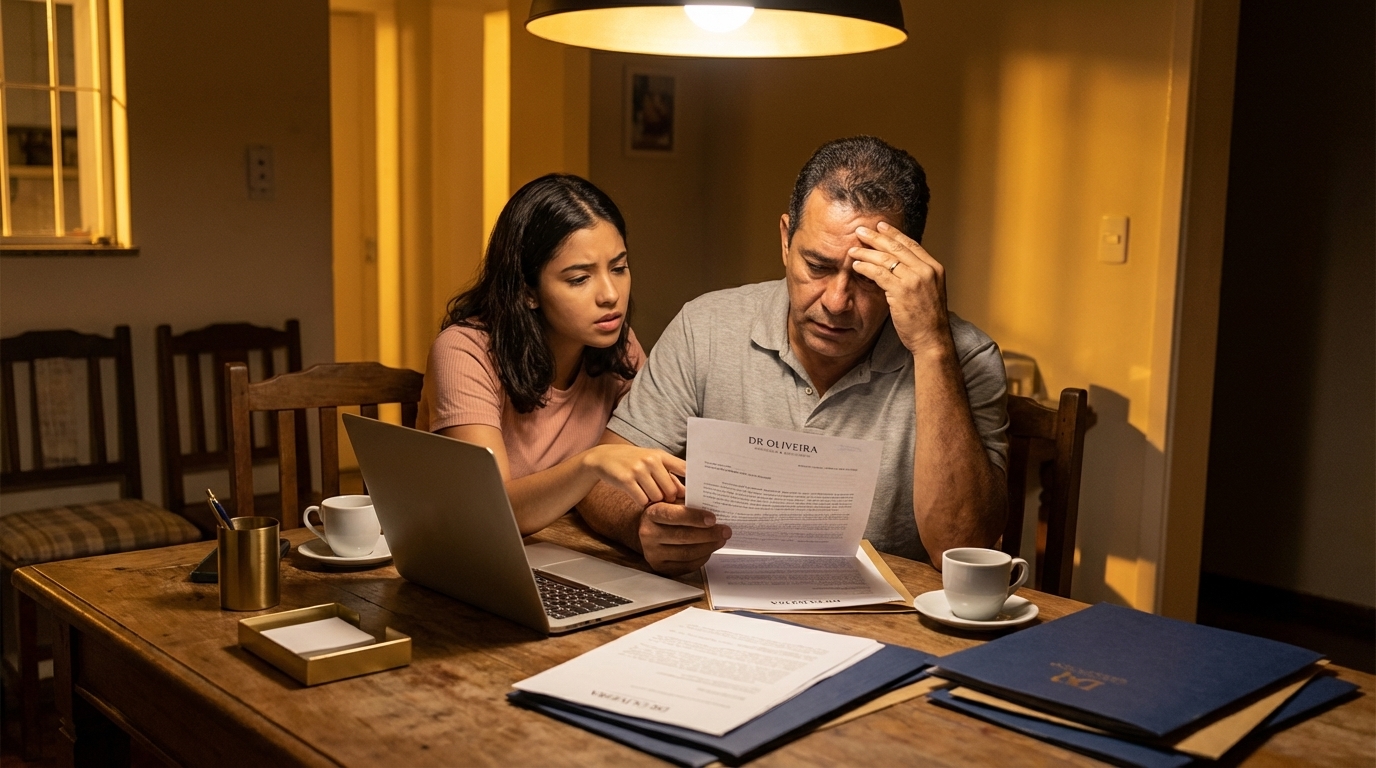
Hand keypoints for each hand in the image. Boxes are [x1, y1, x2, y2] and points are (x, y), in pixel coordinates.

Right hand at [582, 445, 685, 506]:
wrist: (603, 457)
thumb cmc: (633, 462)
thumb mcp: (652, 463)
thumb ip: (669, 476)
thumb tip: (685, 493)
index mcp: (661, 455)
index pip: (685, 469)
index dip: (693, 483)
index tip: (696, 494)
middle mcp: (651, 460)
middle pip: (671, 490)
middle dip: (667, 498)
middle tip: (660, 497)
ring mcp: (638, 469)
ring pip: (656, 497)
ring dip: (653, 501)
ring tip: (646, 494)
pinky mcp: (626, 480)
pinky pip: (642, 500)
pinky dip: (641, 502)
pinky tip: (637, 495)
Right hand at [638, 502, 730, 574]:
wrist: (649, 531)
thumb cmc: (666, 513)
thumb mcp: (671, 501)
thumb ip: (687, 502)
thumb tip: (713, 505)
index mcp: (651, 513)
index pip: (673, 516)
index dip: (694, 517)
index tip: (713, 518)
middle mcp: (648, 534)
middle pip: (682, 537)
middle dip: (708, 534)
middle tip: (726, 530)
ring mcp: (653, 553)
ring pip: (686, 553)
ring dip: (708, 547)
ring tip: (722, 540)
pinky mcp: (661, 567)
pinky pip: (686, 565)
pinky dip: (702, 558)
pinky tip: (710, 549)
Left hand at [849, 221, 951, 355]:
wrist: (932, 339)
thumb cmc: (927, 320)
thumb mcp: (928, 291)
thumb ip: (916, 276)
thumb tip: (898, 265)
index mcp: (934, 268)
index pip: (911, 244)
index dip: (894, 234)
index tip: (881, 226)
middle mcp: (926, 270)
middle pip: (897, 247)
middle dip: (876, 237)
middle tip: (860, 230)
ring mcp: (915, 279)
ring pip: (886, 259)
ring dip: (867, 252)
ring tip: (853, 249)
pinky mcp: (902, 291)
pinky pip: (879, 274)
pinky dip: (866, 268)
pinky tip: (856, 265)